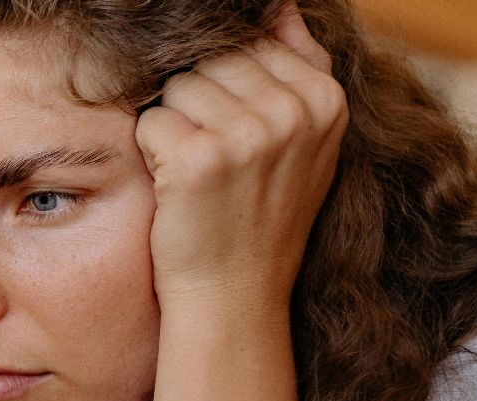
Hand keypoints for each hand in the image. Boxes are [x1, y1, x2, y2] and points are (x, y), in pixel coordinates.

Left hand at [136, 4, 346, 307]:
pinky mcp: (200, 157)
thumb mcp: (305, 142)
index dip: (229, 88)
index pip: (255, 43)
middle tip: (215, 161)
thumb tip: (279, 5)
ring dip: (174, 125)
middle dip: (200, 102)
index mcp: (325, 100)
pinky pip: (152, 120)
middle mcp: (293, 111)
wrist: (236, 296)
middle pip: (214, 59)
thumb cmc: (261, 216)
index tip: (234, 136)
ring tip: (199, 173)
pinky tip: (177, 187)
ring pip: (179, 85)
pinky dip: (152, 151)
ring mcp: (248, 133)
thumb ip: (299, 66)